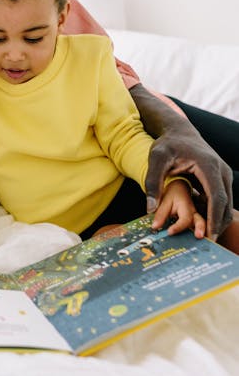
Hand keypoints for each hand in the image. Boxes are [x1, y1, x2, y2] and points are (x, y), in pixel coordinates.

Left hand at [145, 123, 232, 238]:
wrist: (179, 131)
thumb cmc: (167, 144)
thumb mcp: (156, 159)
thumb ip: (153, 182)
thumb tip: (149, 209)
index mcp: (208, 165)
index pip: (217, 196)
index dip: (214, 218)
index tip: (210, 236)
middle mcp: (221, 170)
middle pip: (225, 204)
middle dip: (217, 224)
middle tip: (207, 244)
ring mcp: (223, 174)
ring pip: (226, 204)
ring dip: (217, 220)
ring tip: (204, 238)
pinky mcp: (220, 179)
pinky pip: (221, 200)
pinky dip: (214, 213)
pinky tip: (202, 225)